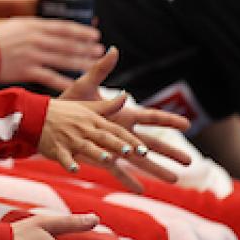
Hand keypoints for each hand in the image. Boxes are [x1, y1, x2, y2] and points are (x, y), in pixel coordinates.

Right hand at [0, 16, 104, 89]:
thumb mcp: (9, 22)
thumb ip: (28, 24)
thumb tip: (41, 22)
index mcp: (32, 25)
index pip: (63, 27)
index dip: (80, 31)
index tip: (94, 34)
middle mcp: (35, 39)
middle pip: (67, 43)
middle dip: (85, 47)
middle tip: (99, 50)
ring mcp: (32, 55)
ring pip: (62, 59)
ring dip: (80, 61)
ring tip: (92, 64)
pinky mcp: (26, 70)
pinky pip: (50, 77)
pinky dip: (64, 80)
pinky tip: (76, 83)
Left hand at [44, 48, 192, 191]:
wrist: (50, 121)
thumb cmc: (69, 102)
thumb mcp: (85, 85)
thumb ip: (101, 69)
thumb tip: (114, 50)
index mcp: (123, 114)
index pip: (151, 116)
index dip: (169, 120)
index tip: (187, 124)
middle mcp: (123, 132)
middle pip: (152, 143)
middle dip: (170, 151)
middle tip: (189, 162)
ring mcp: (114, 146)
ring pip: (140, 160)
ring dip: (156, 170)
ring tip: (174, 180)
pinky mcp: (101, 157)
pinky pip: (117, 171)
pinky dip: (128, 180)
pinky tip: (141, 190)